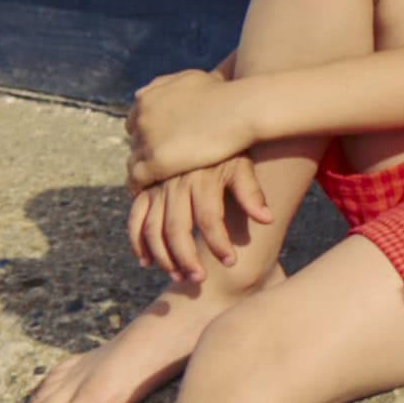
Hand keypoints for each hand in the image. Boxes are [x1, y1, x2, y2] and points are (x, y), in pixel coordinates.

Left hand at [125, 68, 258, 187]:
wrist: (240, 109)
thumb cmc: (223, 93)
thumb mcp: (189, 78)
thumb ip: (167, 83)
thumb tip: (156, 89)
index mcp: (147, 98)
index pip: (134, 121)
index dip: (148, 133)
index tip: (161, 143)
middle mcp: (142, 118)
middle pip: (134, 142)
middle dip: (146, 151)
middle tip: (161, 163)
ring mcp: (147, 140)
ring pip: (134, 161)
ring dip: (144, 170)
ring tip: (155, 182)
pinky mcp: (156, 162)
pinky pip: (137, 179)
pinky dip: (141, 186)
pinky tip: (151, 191)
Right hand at [126, 158, 272, 280]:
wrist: (199, 123)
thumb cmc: (226, 149)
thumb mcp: (241, 163)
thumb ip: (251, 191)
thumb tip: (268, 219)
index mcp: (202, 178)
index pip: (209, 218)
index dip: (219, 243)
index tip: (231, 263)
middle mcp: (176, 183)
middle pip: (176, 228)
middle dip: (187, 258)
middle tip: (201, 279)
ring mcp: (157, 187)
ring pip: (152, 228)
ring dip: (163, 257)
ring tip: (180, 277)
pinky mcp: (144, 189)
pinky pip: (135, 219)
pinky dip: (137, 242)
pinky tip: (147, 262)